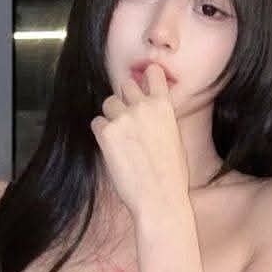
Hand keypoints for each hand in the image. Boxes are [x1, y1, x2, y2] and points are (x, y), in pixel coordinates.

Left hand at [90, 63, 189, 219]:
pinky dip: (101, 134)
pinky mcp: (106, 132)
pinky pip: (97, 123)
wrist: (159, 197)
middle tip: (128, 122)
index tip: (143, 86)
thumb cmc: (171, 175)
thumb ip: (161, 119)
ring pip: (108, 103)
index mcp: (164, 106)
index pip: (153, 73)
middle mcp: (143, 106)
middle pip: (126, 85)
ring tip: (120, 140)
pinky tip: (112, 150)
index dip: (146, 78)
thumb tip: (150, 114)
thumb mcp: (174, 138)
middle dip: (125, 100)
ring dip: (111, 117)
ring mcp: (123, 117)